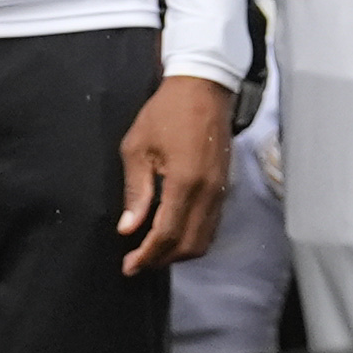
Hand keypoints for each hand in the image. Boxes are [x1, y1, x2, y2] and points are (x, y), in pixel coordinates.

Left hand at [114, 72, 234, 273]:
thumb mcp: (137, 147)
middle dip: (162, 260)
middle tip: (138, 262)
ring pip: (204, 240)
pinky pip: (211, 225)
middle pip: (188, 245)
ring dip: (178, 253)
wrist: (204, 87)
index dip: (147, 255)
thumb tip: (128, 228)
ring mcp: (220, 191)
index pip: (166, 234)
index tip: (128, 266)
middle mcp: (208, 193)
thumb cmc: (165, 112)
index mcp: (184, 182)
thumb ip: (136, 191)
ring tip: (153, 252)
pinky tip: (173, 233)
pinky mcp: (224, 187)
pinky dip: (192, 238)